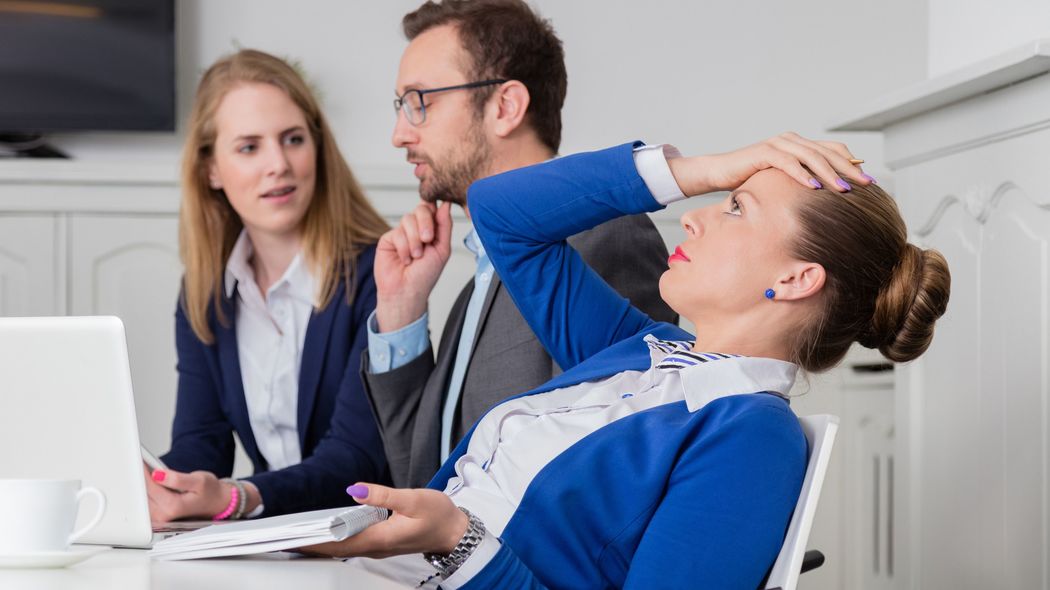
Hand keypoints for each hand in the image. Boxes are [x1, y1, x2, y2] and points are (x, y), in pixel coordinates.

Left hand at [144, 467, 257, 521]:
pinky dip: (148, 490)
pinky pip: (146, 500)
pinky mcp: (158, 516)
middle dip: (143, 477)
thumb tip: (157, 474)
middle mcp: (163, 515)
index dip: (144, 471)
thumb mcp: (199, 481)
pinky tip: (155, 482)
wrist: (217, 503)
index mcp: (173, 507)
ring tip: (152, 472)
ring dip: (145, 484)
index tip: (141, 460)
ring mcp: (160, 517)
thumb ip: (177, 479)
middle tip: (145, 463)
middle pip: (143, 492)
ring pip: (142, 497)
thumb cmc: (210, 492)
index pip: (150, 486)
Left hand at [301, 483, 467, 558]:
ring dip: (320, 543)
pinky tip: (325, 532)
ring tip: (297, 534)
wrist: (455, 532)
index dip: (313, 540)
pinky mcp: (381, 542)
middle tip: (283, 537)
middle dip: (309, 544)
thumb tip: (354, 489)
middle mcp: (375, 547)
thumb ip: (383, 495)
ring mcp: (378, 547)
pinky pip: (351, 544)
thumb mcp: (413, 499)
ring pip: (342, 548)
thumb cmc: (438, 516)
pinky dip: (334, 540)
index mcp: (379, 539)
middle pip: (334, 549)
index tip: (291, 537)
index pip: (338, 543)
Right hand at [374, 201, 453, 331]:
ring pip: (408, 219)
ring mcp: (402, 233)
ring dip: (415, 240)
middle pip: (421, 209)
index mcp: (431, 230)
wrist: (407, 291)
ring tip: (416, 256)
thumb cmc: (425, 275)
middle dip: (426, 223)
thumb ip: (444, 226)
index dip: (435, 207)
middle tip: (427, 239)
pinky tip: (405, 260)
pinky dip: (404, 248)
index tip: (439, 205)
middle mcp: (416, 229)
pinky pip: (397, 232)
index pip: (433, 209)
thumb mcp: (442, 250)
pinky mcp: (388, 238)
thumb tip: (445, 204)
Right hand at [668, 132, 873, 195]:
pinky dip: (801, 174)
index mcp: (798, 145)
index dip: (852, 163)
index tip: (869, 181)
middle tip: (866, 185)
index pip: (832, 150)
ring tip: (844, 189)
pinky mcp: (763, 152)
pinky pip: (787, 162)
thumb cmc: (750, 181)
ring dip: (829, 173)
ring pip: (811, 156)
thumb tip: (828, 197)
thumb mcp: (782, 182)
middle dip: (849, 169)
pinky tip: (814, 186)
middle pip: (827, 152)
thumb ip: (802, 181)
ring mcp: (778, 144)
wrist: (719, 173)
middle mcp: (791, 140)